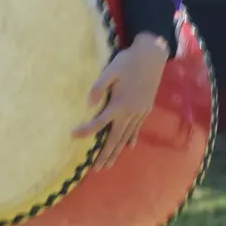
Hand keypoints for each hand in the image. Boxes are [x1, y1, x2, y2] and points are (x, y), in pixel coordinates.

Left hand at [72, 33, 168, 167]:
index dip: (85, 130)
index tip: (73, 136)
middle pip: (115, 138)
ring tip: (109, 164)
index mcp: (118, 104)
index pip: (99, 123)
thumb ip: (99, 87)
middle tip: (97, 169)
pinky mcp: (146, 109)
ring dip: (117, 151)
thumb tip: (89, 103)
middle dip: (106, 154)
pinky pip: (137, 129)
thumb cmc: (128, 61)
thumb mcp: (111, 70)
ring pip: (126, 136)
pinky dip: (131, 139)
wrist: (152, 56)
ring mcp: (139, 112)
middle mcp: (130, 112)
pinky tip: (128, 147)